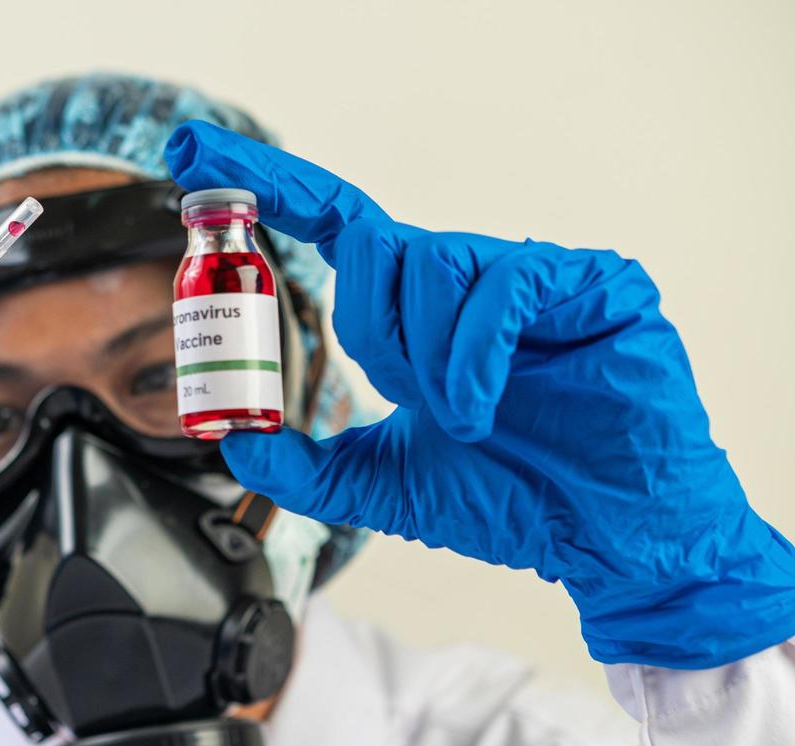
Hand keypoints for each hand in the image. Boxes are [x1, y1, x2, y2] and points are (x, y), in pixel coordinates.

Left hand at [166, 121, 794, 667]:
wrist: (602, 540)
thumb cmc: (511, 499)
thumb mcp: (381, 484)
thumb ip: (305, 465)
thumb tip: (233, 438)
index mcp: (416, 315)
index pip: (331, 223)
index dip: (267, 185)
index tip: (192, 157)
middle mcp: (465, 281)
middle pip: (373, 247)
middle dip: (372, 330)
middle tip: (414, 401)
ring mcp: (528, 276)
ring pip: (428, 262)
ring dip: (426, 358)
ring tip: (467, 416)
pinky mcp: (590, 281)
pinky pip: (500, 283)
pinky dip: (471, 357)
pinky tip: (483, 410)